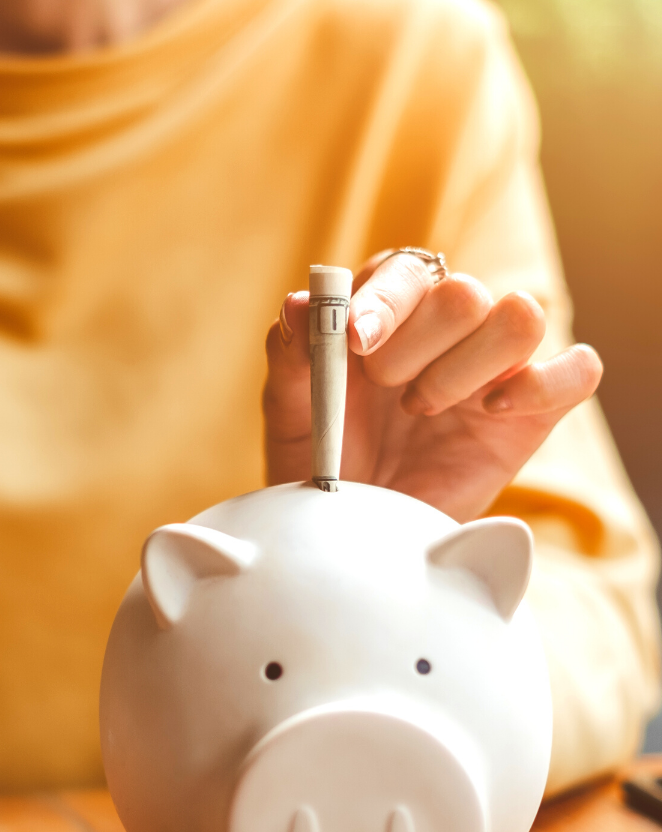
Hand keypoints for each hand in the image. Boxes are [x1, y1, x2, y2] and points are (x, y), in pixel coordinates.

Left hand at [262, 251, 603, 520]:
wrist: (349, 525)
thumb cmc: (320, 459)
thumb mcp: (290, 410)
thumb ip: (292, 353)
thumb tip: (300, 301)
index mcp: (391, 309)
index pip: (405, 270)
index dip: (384, 301)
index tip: (354, 342)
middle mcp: (448, 327)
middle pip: (464, 292)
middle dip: (414, 347)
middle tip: (384, 391)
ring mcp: (495, 366)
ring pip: (522, 316)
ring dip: (465, 367)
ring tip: (421, 410)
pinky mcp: (533, 410)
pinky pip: (577, 370)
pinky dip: (541, 383)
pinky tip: (489, 410)